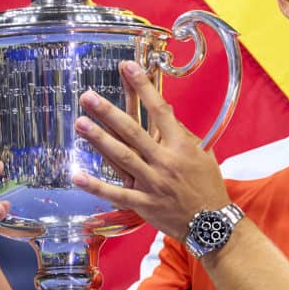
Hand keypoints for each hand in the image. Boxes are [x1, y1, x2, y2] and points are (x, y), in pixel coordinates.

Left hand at [71, 61, 230, 240]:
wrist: (211, 223)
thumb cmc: (207, 185)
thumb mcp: (202, 154)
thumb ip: (182, 133)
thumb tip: (166, 112)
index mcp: (181, 146)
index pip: (160, 110)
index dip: (143, 87)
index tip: (129, 67)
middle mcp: (165, 161)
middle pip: (133, 132)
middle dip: (109, 112)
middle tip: (88, 96)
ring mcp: (152, 183)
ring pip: (122, 157)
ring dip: (99, 139)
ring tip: (80, 122)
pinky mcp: (144, 203)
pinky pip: (116, 193)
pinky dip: (96, 186)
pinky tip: (77, 176)